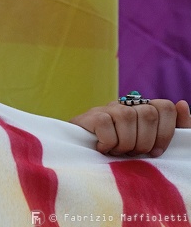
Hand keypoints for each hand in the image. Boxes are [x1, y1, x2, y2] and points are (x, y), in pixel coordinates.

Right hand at [70, 99, 190, 156]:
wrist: (84, 160)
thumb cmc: (122, 156)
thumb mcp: (151, 146)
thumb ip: (172, 129)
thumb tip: (182, 103)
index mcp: (144, 112)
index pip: (165, 107)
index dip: (166, 132)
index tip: (156, 151)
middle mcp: (126, 106)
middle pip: (148, 113)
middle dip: (144, 142)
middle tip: (132, 153)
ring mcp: (107, 109)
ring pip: (127, 117)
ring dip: (125, 143)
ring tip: (117, 152)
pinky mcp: (90, 116)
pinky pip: (105, 123)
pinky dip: (108, 142)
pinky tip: (103, 148)